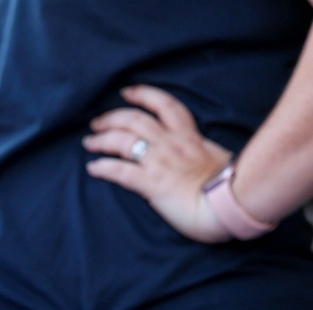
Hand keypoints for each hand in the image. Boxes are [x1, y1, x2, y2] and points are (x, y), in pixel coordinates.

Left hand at [84, 85, 233, 242]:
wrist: (233, 204)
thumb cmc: (231, 188)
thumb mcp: (218, 160)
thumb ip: (201, 155)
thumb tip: (196, 162)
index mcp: (190, 137)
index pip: (167, 106)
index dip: (144, 95)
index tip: (128, 92)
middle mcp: (172, 143)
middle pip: (135, 119)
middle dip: (112, 118)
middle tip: (96, 122)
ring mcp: (160, 161)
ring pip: (122, 140)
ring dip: (101, 139)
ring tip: (89, 142)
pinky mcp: (151, 182)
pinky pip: (119, 170)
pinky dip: (102, 167)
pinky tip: (92, 168)